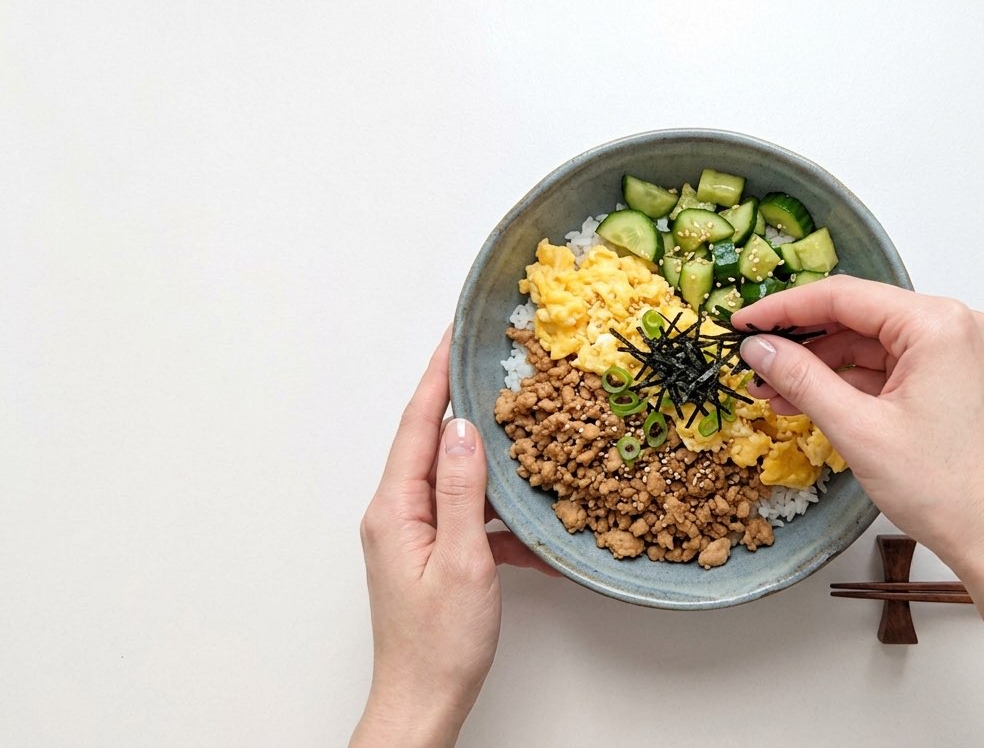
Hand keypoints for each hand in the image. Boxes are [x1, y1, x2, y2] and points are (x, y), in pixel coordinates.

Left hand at [351, 327, 555, 747]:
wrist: (425, 702)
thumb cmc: (440, 645)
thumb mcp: (464, 560)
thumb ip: (463, 490)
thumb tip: (465, 430)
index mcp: (395, 509)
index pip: (417, 424)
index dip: (437, 375)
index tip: (454, 334)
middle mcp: (397, 514)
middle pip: (432, 441)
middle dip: (462, 401)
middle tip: (492, 362)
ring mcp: (413, 534)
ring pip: (455, 477)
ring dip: (489, 458)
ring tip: (524, 428)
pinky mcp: (433, 554)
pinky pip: (468, 516)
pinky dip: (500, 514)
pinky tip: (534, 523)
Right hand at [736, 278, 983, 745]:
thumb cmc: (941, 489)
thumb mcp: (858, 431)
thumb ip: (802, 380)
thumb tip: (757, 347)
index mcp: (937, 324)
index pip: (844, 296)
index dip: (783, 309)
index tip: (739, 324)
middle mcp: (954, 324)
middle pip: (858, 315)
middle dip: (802, 341)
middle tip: (751, 363)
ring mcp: (957, 351)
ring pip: (871, 343)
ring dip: (822, 364)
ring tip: (771, 391)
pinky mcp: (954, 378)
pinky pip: (890, 366)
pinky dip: (850, 381)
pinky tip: (809, 400)